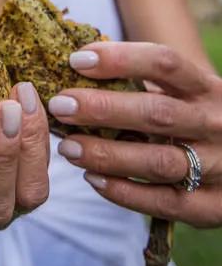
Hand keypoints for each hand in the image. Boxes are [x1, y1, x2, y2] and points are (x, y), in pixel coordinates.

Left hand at [49, 41, 221, 227]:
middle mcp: (216, 124)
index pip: (165, 63)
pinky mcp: (213, 206)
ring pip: (157, 161)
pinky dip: (124, 192)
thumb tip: (76, 69)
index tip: (77, 60)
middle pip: (156, 113)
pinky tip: (92, 178)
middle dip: (102, 109)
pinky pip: (163, 202)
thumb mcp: (184, 93)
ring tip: (68, 147)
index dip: (120, 58)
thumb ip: (144, 83)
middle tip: (60, 105)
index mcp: (207, 88)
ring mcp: (218, 166)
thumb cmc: (194, 118)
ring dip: (107, 154)